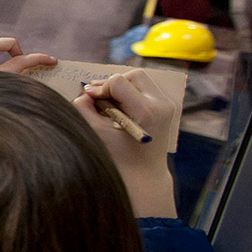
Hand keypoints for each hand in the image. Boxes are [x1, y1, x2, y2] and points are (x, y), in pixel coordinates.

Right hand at [74, 69, 178, 217]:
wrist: (145, 176)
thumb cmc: (118, 158)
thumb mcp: (96, 132)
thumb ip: (84, 107)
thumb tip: (85, 91)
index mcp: (146, 111)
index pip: (118, 82)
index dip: (99, 87)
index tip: (87, 97)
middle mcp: (162, 105)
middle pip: (132, 76)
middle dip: (111, 83)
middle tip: (97, 97)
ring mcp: (168, 106)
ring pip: (139, 79)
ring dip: (121, 86)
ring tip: (108, 103)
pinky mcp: (167, 107)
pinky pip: (145, 88)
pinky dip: (130, 92)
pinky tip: (119, 107)